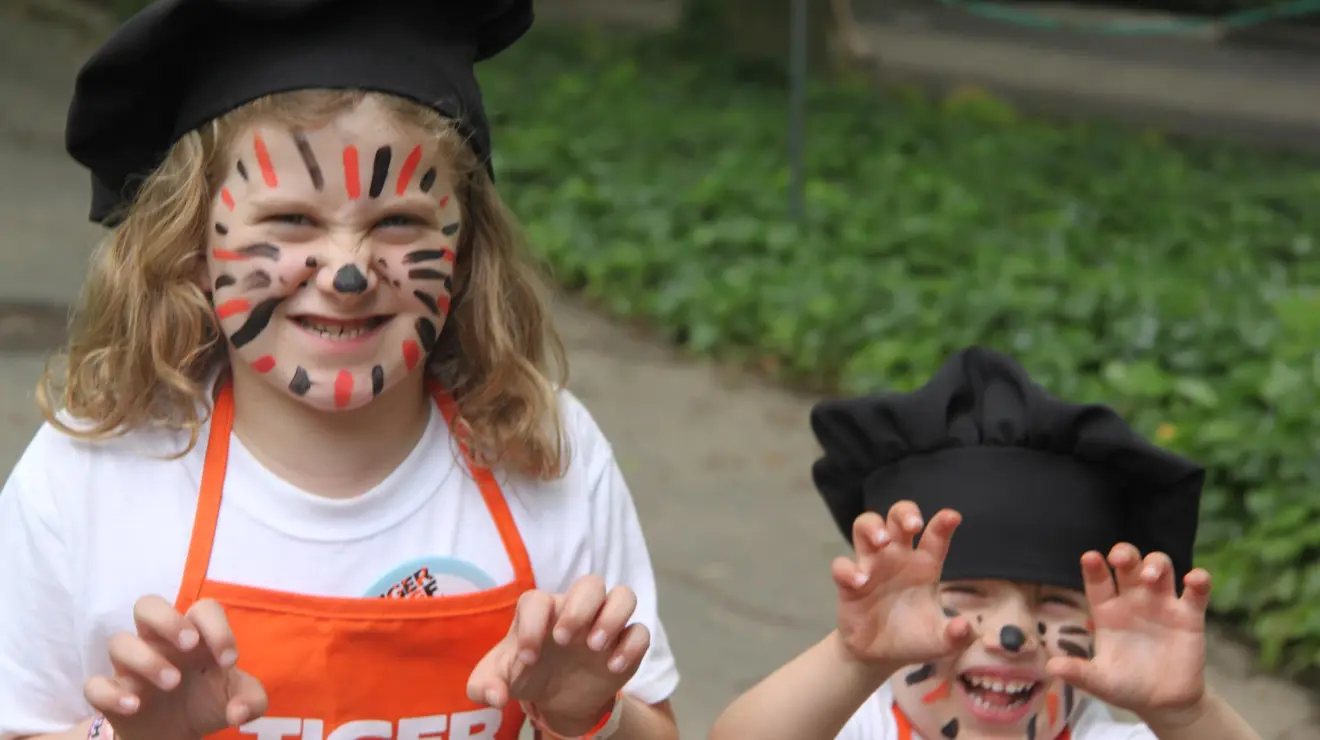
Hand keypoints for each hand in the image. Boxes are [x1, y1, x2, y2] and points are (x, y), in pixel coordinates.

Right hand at [83, 596, 267, 739]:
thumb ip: (252, 701)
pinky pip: (94, 684)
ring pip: (119, 642)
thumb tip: (238, 713)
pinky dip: (111, 693)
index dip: (217, 627)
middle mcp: (160, 643)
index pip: (202, 608)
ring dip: (146, 660)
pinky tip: (135, 706)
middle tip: (188, 645)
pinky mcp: (111, 694)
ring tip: (172, 683)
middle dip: (167, 620)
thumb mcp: (240, 701)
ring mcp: (132, 667)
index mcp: (195, 637)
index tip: (229, 660)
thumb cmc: (208, 703)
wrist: (177, 735)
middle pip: (147, 604)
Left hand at [466, 576, 649, 735]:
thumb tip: (495, 698)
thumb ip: (486, 686)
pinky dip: (631, 646)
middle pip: (590, 583)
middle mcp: (575, 609)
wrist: (555, 697)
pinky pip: (640, 631)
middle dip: (579, 608)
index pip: (538, 600)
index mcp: (541, 612)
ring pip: (623, 595)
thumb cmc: (525, 675)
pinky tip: (613, 668)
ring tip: (595, 647)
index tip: (528, 659)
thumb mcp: (497, 682)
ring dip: (613, 617)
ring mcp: (604, 623)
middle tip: (565, 641)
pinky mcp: (625, 643)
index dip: (532, 625)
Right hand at [830, 502, 974, 667]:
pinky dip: (848, 570)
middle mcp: (897, 558)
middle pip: (897, 516)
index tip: (952, 517)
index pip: (935, 536)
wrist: (879, 657)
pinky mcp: (848, 583)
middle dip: (904, 513)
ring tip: (882, 542)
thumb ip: (957, 637)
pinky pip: (842, 566)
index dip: (942, 523)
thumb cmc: (913, 638)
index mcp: (924, 565)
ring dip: (873, 528)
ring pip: (865, 526)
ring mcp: (871, 566)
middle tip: (913, 526)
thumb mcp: (941, 642)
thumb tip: (965, 627)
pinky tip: (861, 582)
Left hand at [1046, 544, 1211, 722]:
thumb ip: (1080, 673)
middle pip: (1129, 564)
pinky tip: (1193, 580)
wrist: (1163, 703)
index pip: (1098, 581)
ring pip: (1161, 567)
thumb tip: (1052, 667)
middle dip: (1125, 554)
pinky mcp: (1189, 616)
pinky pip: (1196, 591)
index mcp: (1107, 611)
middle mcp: (1133, 600)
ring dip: (1157, 564)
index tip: (1090, 557)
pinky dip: (1198, 580)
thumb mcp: (1100, 681)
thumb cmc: (1126, 685)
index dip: (1094, 568)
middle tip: (1120, 560)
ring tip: (1151, 578)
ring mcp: (1162, 604)